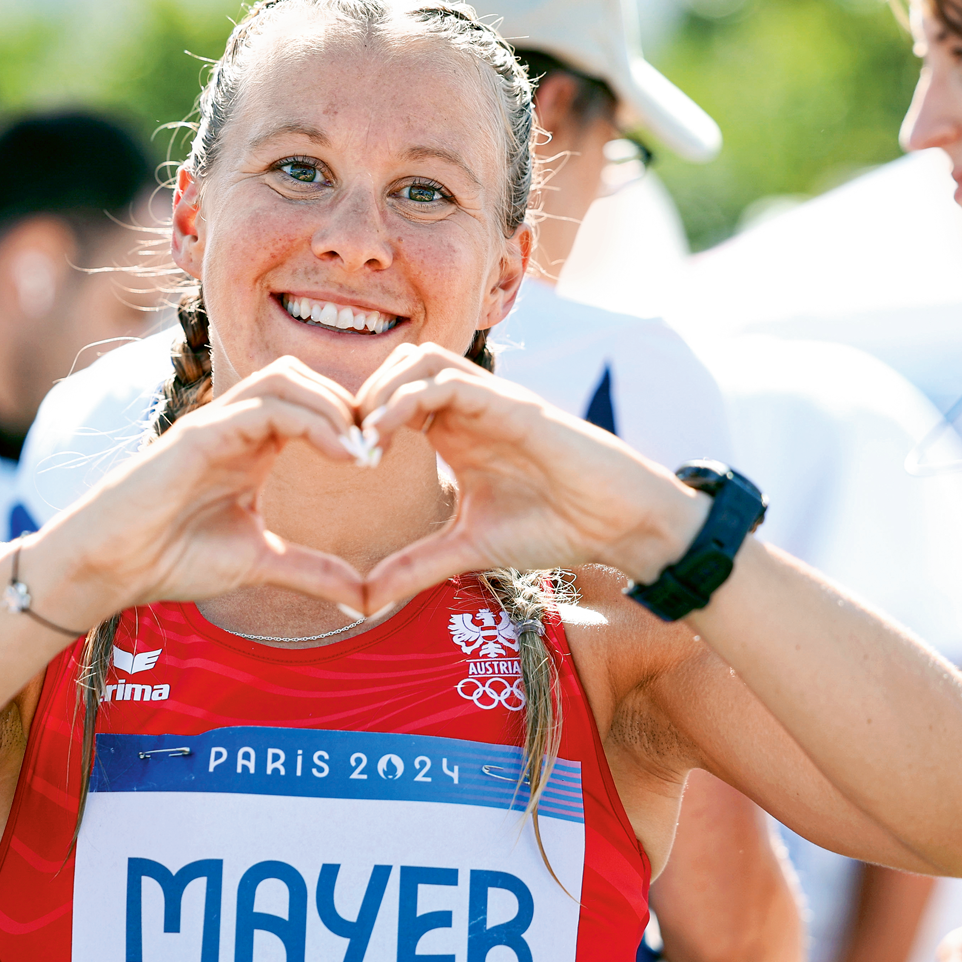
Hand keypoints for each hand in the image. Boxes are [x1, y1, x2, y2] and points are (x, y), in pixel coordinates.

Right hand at [45, 356, 367, 621]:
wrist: (112, 568)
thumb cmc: (171, 558)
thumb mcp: (260, 563)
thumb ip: (312, 571)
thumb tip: (364, 598)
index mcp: (252, 445)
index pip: (310, 402)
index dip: (350, 421)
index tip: (378, 461)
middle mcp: (235, 425)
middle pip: (302, 376)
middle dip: (347, 404)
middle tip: (376, 450)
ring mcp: (215, 424)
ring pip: (285, 378)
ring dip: (333, 406)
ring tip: (360, 452)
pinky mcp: (199, 433)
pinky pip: (264, 406)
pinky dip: (311, 420)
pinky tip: (340, 455)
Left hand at [356, 343, 707, 608]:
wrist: (618, 523)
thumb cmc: (554, 526)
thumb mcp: (468, 549)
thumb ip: (415, 567)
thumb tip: (363, 601)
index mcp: (454, 431)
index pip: (392, 396)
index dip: (359, 420)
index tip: (343, 463)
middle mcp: (469, 407)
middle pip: (398, 364)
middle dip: (362, 398)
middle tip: (347, 448)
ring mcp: (491, 401)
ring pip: (420, 359)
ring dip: (382, 390)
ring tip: (365, 440)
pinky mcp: (512, 405)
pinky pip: (450, 381)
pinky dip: (409, 398)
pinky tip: (387, 436)